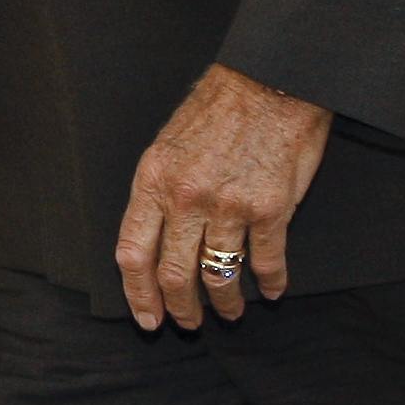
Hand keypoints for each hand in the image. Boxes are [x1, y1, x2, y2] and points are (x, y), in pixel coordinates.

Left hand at [114, 62, 331, 329]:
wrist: (271, 81)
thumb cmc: (218, 110)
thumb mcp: (166, 145)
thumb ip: (159, 192)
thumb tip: (154, 238)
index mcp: (153, 182)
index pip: (133, 254)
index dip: (137, 295)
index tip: (147, 318)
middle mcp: (186, 199)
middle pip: (173, 274)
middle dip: (180, 309)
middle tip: (188, 323)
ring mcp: (229, 207)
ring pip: (219, 276)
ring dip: (225, 304)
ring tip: (230, 314)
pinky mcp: (271, 210)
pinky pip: (266, 262)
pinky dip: (269, 284)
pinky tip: (271, 292)